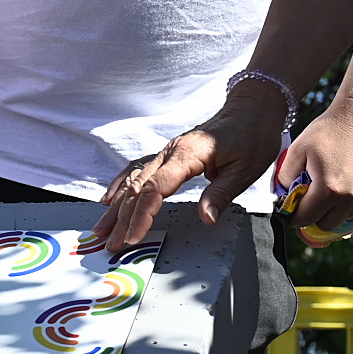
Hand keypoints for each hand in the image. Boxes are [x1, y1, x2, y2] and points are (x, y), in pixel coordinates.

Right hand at [89, 85, 289, 252]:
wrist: (251, 110)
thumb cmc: (251, 137)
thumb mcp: (245, 169)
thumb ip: (221, 194)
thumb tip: (205, 219)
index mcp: (188, 155)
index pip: (155, 188)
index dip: (141, 214)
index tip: (133, 236)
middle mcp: (170, 152)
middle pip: (138, 188)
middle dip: (122, 218)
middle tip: (111, 243)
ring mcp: (166, 152)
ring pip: (133, 180)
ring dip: (116, 206)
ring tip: (101, 229)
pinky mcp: (168, 154)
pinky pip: (137, 169)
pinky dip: (120, 185)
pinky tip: (109, 199)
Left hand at [277, 95, 352, 239]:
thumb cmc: (328, 130)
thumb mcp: (297, 150)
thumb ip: (285, 177)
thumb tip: (283, 198)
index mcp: (328, 190)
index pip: (305, 219)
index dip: (293, 218)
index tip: (290, 213)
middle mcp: (351, 198)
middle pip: (327, 224)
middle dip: (314, 216)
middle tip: (309, 202)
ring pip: (347, 217)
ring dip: (335, 210)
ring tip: (329, 189)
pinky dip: (352, 200)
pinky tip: (347, 181)